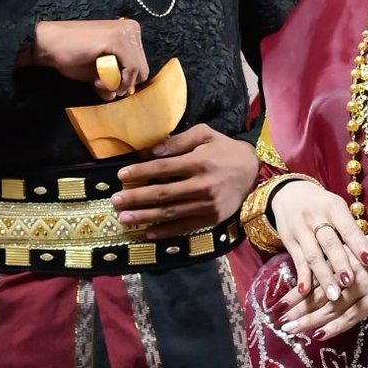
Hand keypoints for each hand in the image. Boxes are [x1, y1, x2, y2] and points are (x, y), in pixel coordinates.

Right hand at [30, 17, 148, 97]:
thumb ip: (110, 80)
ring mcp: (126, 32)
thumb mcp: (96, 72)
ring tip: (96, 82)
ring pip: (138, 71)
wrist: (48, 45)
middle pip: (142, 70)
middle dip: (122, 83)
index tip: (103, 82)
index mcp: (129, 32)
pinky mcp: (118, 39)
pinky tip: (98, 81)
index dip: (124, 80)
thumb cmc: (70, 55)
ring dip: (117, 84)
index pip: (140, 65)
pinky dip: (117, 81)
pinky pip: (131, 69)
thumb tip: (117, 95)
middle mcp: (131, 28)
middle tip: (99, 84)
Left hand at [112, 126, 261, 234]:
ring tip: (124, 219)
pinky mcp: (211, 219)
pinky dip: (165, 232)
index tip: (121, 176)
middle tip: (115, 201)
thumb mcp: (204, 134)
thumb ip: (178, 141)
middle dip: (136, 198)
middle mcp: (202, 185)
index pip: (163, 168)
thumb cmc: (224, 149)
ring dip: (144, 217)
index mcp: (198, 162)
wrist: (252, 170)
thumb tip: (152, 152)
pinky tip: (147, 233)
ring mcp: (207, 205)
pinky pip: (184, 227)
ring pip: (170, 213)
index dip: (140, 172)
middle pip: (162, 194)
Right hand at [269, 179, 367, 303]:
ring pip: (313, 255)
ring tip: (334, 296)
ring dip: (323, 276)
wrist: (290, 194)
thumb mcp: (337, 209)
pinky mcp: (288, 241)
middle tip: (350, 283)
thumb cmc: (323, 207)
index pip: (347, 228)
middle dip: (340, 264)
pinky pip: (297, 260)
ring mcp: (300, 229)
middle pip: (329, 243)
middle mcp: (315, 217)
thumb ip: (350, 230)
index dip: (358, 244)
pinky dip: (302, 276)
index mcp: (333, 207)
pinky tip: (306, 291)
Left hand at [279, 227, 367, 340]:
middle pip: (317, 293)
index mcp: (345, 258)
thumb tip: (332, 263)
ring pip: (329, 307)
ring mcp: (362, 288)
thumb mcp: (366, 246)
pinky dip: (335, 326)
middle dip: (296, 307)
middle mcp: (349, 273)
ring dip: (308, 320)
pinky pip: (351, 316)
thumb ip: (347, 256)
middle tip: (277, 319)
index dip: (297, 291)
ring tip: (290, 330)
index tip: (280, 301)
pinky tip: (320, 334)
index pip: (315, 277)